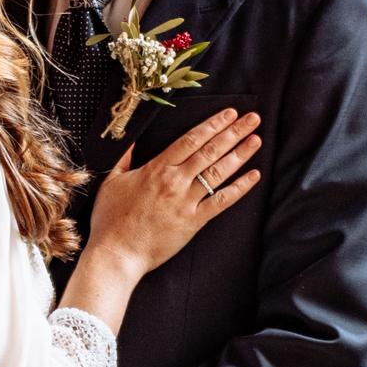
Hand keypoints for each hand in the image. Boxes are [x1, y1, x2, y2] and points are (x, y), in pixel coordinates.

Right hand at [88, 106, 261, 279]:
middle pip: (210, 151)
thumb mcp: (112, 182)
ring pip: (218, 172)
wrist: (116, 253)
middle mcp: (175, 181)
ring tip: (256, 140)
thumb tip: (132, 142)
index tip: (229, 114)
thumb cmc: (110, 220)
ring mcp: (186, 201)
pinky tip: (254, 176)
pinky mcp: (193, 222)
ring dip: (240, 154)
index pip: (191, 140)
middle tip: (252, 119)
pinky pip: (221, 201)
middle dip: (233, 132)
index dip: (213, 124)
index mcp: (157, 168)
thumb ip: (125, 159)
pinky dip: (239, 188)